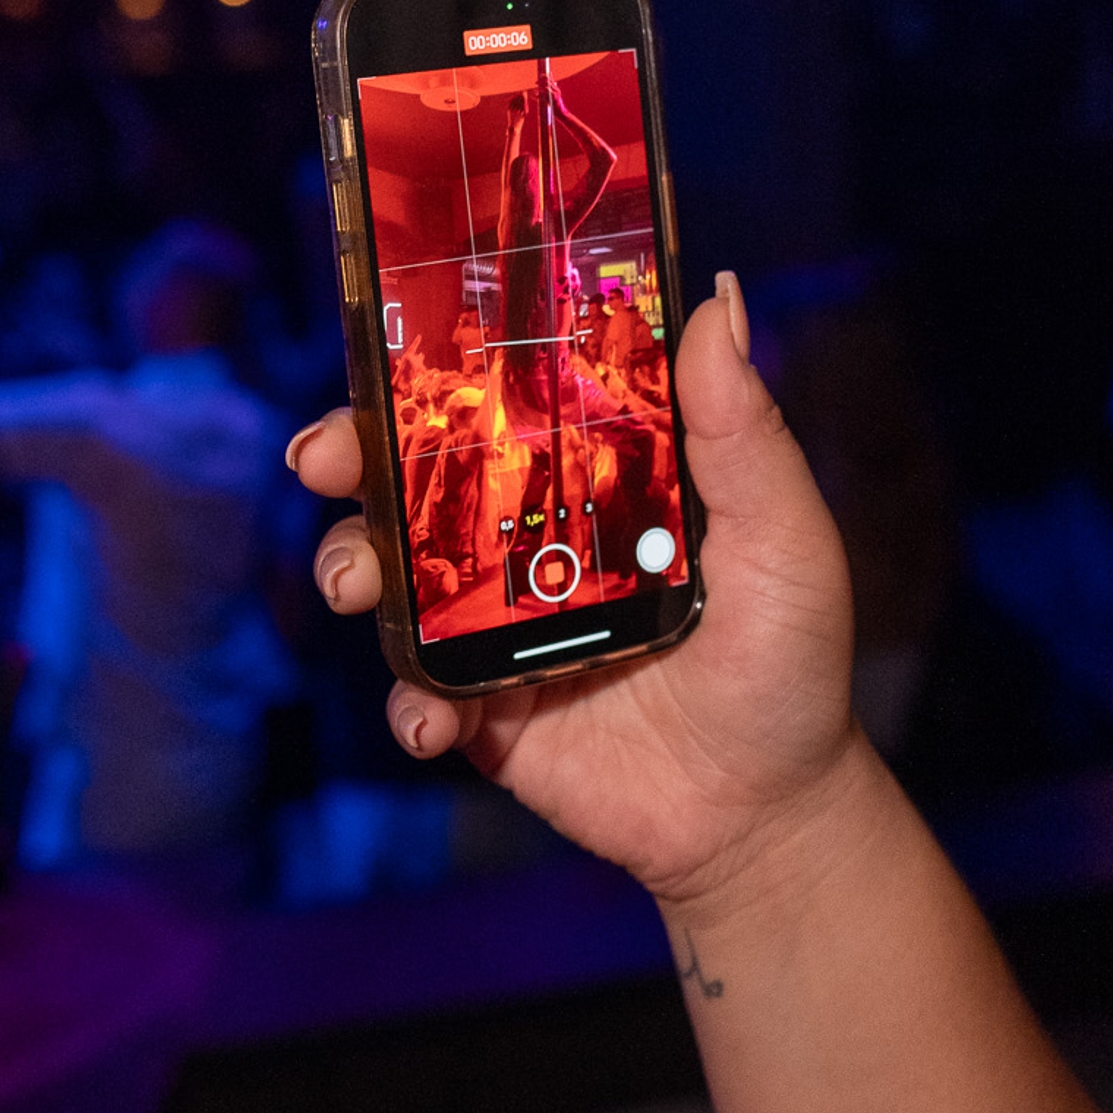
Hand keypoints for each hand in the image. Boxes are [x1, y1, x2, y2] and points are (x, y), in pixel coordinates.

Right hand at [288, 275, 873, 904]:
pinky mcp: (483, 713)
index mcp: (590, 480)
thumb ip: (744, 430)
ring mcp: (497, 629)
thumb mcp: (783, 535)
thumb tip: (720, 297)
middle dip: (349, 457)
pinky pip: (415, 695)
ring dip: (352, 568)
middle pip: (412, 480)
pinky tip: (437, 721)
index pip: (495, 403)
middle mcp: (530, 542)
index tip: (382, 348)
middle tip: (324, 457)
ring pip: (390, 580)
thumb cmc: (788, 661)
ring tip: (360, 588)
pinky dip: (407, 704)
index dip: (427, 372)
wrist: (768, 814)